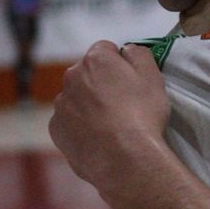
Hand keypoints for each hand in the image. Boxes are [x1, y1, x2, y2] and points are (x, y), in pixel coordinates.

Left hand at [49, 42, 168, 193]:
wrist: (125, 159)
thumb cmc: (142, 114)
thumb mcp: (153, 76)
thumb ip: (138, 54)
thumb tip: (127, 50)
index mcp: (95, 60)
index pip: (105, 50)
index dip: (119, 64)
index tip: (130, 81)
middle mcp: (72, 77)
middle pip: (87, 74)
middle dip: (100, 83)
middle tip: (121, 104)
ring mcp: (61, 104)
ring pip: (76, 98)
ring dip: (88, 105)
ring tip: (110, 125)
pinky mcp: (56, 129)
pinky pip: (68, 121)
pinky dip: (79, 126)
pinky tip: (97, 138)